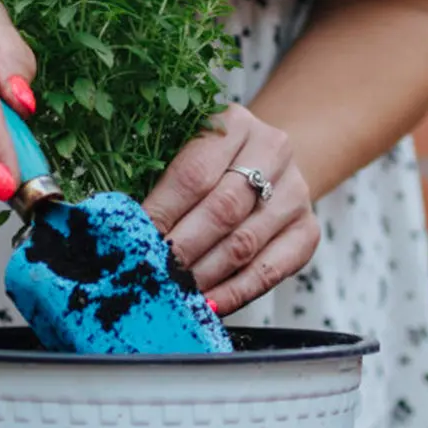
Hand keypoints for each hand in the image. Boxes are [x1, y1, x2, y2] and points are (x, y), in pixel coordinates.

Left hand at [142, 105, 320, 315]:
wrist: (265, 166)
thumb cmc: (209, 165)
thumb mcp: (183, 155)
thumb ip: (157, 184)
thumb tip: (120, 230)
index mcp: (234, 122)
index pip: (194, 174)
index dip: (163, 214)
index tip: (136, 244)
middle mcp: (273, 151)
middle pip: (223, 209)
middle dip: (183, 249)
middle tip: (154, 274)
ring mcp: (296, 192)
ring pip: (245, 243)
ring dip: (206, 275)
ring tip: (176, 293)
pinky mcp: (307, 230)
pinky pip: (271, 270)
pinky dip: (236, 293)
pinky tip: (210, 305)